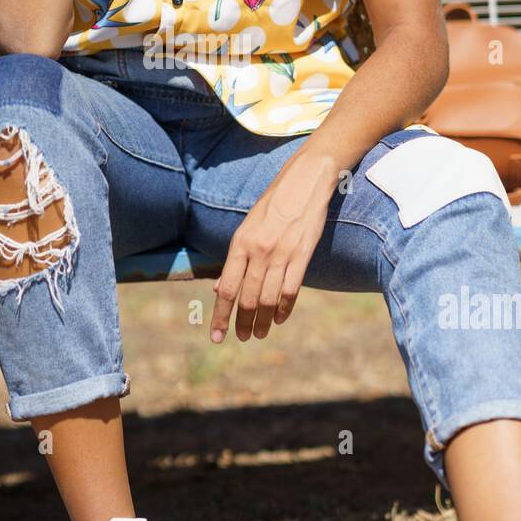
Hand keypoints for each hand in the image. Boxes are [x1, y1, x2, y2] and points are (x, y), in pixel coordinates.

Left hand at [208, 151, 337, 342]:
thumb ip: (235, 260)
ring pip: (269, 299)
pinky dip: (284, 309)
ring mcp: (281, 254)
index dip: (220, 316)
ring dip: (263, 321)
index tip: (217, 336)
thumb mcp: (246, 228)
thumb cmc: (272, 205)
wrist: (304, 182)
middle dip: (243, 323)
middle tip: (241, 338)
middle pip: (248, 298)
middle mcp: (259, 251)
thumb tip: (219, 289)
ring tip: (260, 334)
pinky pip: (291, 290)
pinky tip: (280, 319)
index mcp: (240, 243)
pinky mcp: (302, 256)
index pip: (227, 288)